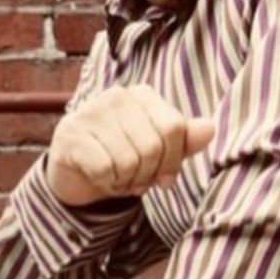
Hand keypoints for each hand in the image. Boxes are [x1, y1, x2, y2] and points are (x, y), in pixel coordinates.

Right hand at [46, 84, 213, 205]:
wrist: (75, 171)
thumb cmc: (122, 157)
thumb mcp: (158, 152)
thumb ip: (183, 140)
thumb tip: (209, 129)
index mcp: (142, 95)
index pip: (175, 127)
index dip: (172, 161)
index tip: (163, 177)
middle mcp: (116, 96)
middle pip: (152, 147)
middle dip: (147, 175)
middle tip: (135, 180)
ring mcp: (90, 112)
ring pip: (128, 160)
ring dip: (125, 181)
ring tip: (117, 178)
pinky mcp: (70, 134)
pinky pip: (104, 169)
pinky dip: (106, 183)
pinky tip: (100, 178)